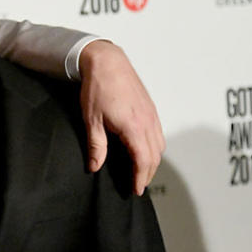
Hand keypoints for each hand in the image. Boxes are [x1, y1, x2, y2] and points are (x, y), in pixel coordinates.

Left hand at [79, 40, 164, 195]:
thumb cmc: (98, 87)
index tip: (135, 189)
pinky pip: (158, 133)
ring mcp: (151, 114)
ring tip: (142, 172)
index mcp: (134, 127)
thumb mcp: (92, 120)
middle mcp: (147, 122)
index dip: (140, 178)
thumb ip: (96, 145)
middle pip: (154, 156)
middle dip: (147, 174)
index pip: (143, 161)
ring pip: (160, 145)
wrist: (107, 62)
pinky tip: (145, 150)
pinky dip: (155, 147)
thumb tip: (95, 166)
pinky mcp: (151, 108)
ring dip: (153, 161)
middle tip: (138, 185)